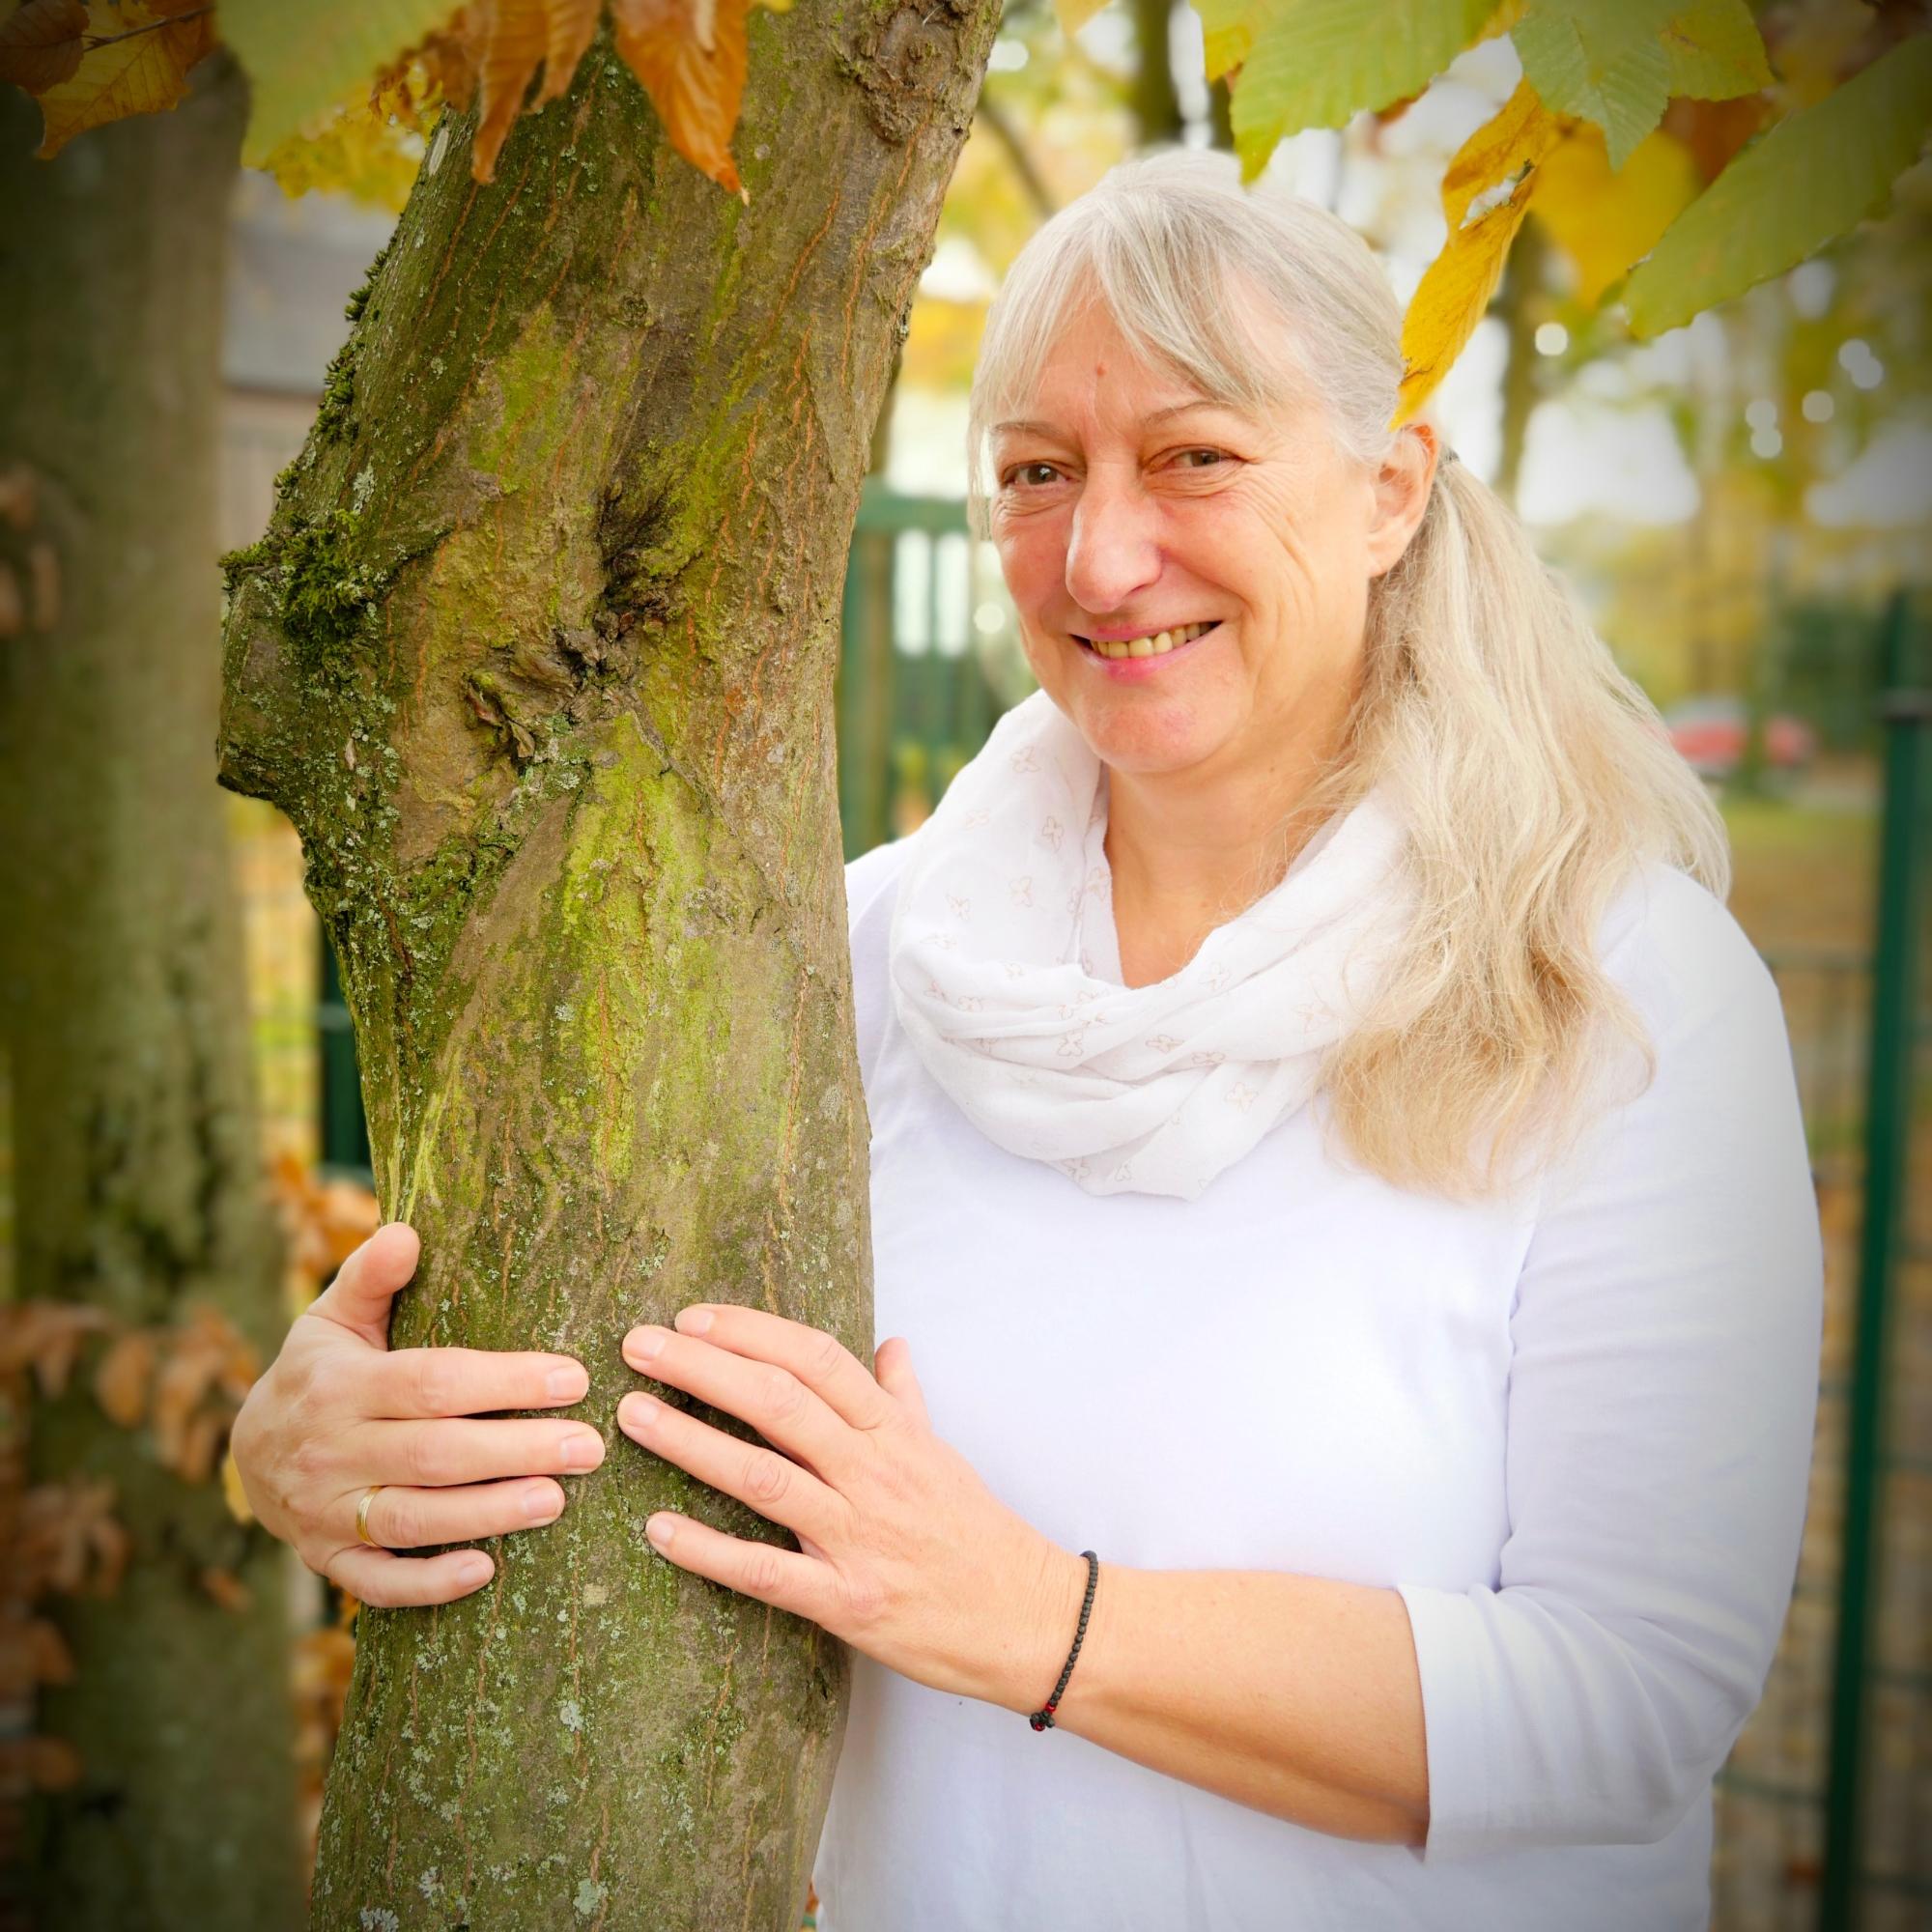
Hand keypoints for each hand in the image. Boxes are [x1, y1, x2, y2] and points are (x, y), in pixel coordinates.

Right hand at [229, 1221, 604, 1606]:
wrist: (246, 1450)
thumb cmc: (318, 1370)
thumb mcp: (333, 1317)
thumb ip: (371, 1275)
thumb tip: (408, 1230)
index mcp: (339, 1385)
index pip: (432, 1382)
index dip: (504, 1382)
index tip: (573, 1378)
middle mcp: (329, 1451)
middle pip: (434, 1454)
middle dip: (517, 1450)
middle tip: (589, 1446)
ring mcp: (326, 1512)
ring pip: (413, 1519)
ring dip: (488, 1513)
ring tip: (556, 1500)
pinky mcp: (329, 1559)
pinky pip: (378, 1582)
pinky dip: (429, 1583)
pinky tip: (487, 1570)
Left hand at [617, 1307, 1082, 1711]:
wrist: (1029, 1619)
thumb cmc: (979, 1534)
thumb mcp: (943, 1453)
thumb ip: (904, 1400)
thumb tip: (891, 1346)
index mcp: (893, 1433)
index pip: (817, 1360)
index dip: (752, 1332)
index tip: (694, 1316)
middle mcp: (873, 1473)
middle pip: (780, 1403)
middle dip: (703, 1368)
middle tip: (638, 1346)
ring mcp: (859, 1537)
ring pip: (765, 1477)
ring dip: (691, 1442)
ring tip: (632, 1415)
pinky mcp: (847, 1602)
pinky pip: (767, 1573)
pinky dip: (709, 1551)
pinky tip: (659, 1530)